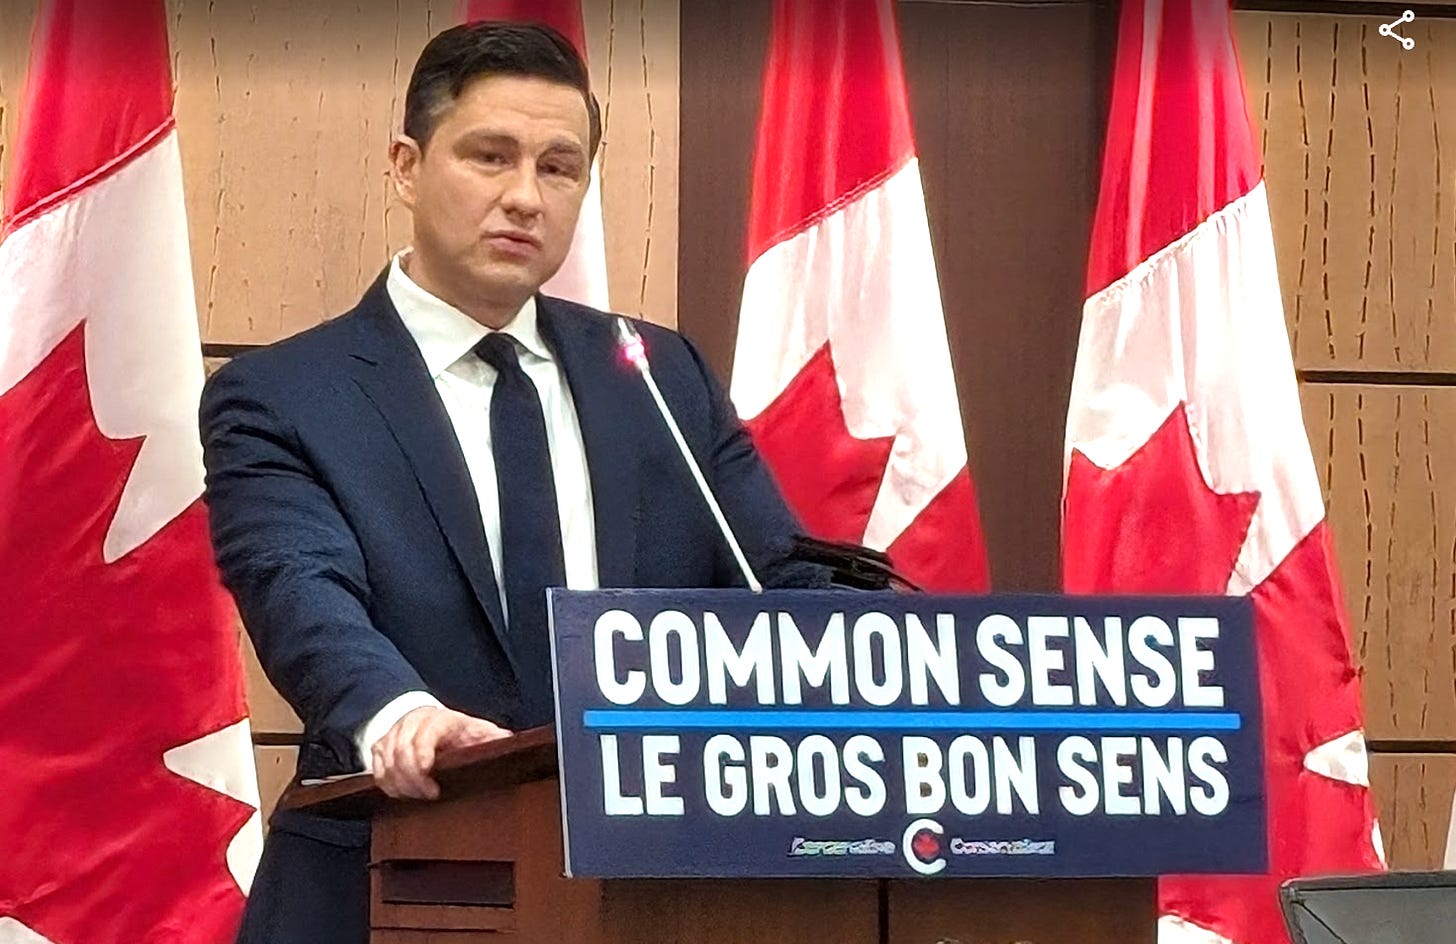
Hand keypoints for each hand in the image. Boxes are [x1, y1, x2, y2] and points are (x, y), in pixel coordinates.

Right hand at [370, 706, 510, 799]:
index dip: (423, 762)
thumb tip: (507, 741)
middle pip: (401, 754)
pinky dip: (386, 783)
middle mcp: (412, 723)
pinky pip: (376, 768)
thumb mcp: (477, 730)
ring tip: (416, 796)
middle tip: (427, 795)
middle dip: (413, 781)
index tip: (433, 787)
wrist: (429, 718)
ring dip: (400, 785)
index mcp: (438, 720)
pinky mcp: (381, 745)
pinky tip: (401, 792)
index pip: (423, 738)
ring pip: (387, 763)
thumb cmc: (456, 730)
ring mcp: (394, 733)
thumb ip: (491, 737)